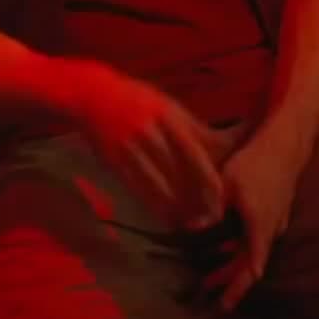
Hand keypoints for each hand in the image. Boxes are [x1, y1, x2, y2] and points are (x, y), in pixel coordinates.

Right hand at [74, 65, 229, 228]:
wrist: (93, 95)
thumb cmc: (138, 99)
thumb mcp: (168, 106)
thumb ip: (194, 127)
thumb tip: (226, 146)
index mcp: (169, 116)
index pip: (196, 153)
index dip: (210, 178)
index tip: (223, 197)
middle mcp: (150, 132)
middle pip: (180, 173)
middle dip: (198, 198)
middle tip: (213, 217)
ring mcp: (130, 148)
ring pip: (160, 185)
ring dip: (179, 208)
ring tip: (193, 223)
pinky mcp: (114, 162)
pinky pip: (138, 189)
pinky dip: (155, 206)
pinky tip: (168, 218)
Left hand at [201, 132, 306, 311]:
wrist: (285, 144)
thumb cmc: (255, 162)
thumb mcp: (227, 185)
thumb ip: (212, 210)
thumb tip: (192, 230)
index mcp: (259, 227)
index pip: (251, 268)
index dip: (237, 288)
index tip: (224, 304)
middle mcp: (271, 229)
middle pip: (251, 263)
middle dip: (229, 278)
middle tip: (209, 288)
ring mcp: (276, 220)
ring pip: (254, 250)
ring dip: (233, 261)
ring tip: (213, 269)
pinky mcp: (276, 211)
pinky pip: (258, 238)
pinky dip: (241, 246)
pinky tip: (226, 242)